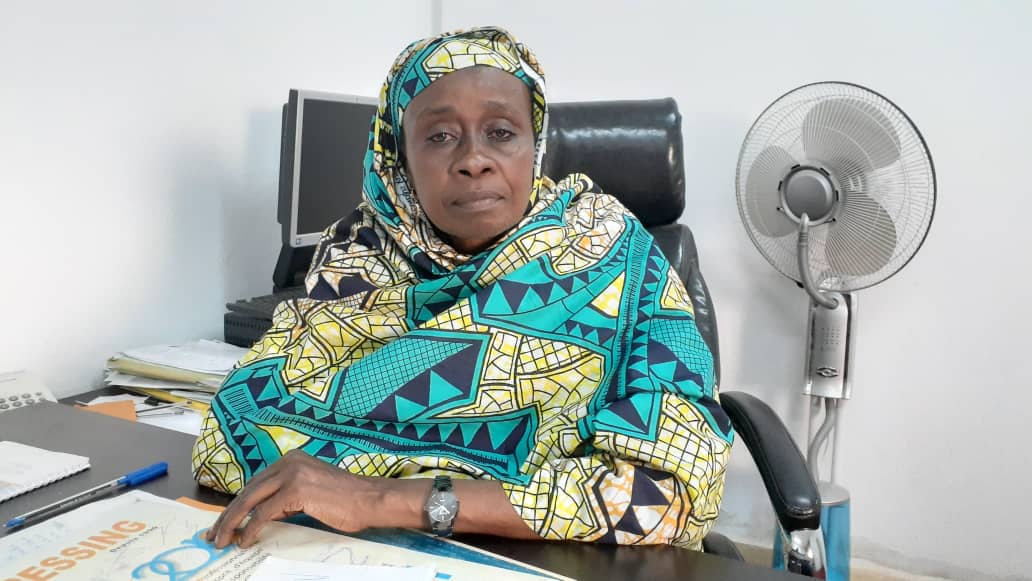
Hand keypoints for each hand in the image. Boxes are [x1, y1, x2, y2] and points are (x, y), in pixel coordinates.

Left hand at [205, 449, 387, 548]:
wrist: (370, 500)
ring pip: (250, 501)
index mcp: (291, 459)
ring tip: (222, 540)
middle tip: (213, 534)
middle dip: (228, 515)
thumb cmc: (347, 500)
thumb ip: (286, 497)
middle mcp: (289, 462)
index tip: (223, 522)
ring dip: (233, 523)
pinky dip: (251, 529)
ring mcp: (292, 473)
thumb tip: (261, 516)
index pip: (255, 484)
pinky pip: (264, 513)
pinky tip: (244, 540)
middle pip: (248, 491)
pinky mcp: (296, 490)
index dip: (236, 505)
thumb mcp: (311, 492)